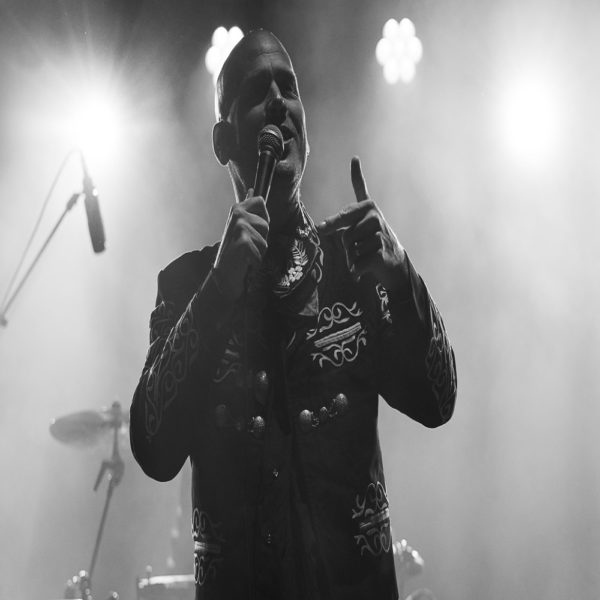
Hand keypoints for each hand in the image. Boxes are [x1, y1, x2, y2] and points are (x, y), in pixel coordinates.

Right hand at [213, 188, 268, 299]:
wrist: (223, 273)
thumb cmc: (235, 250)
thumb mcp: (241, 226)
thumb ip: (248, 208)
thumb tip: (252, 190)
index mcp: (237, 208)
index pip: (260, 200)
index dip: (263, 216)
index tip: (255, 228)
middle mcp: (237, 214)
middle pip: (266, 225)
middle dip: (261, 239)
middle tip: (247, 245)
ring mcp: (239, 227)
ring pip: (265, 241)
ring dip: (258, 252)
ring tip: (245, 253)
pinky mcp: (243, 241)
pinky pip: (260, 252)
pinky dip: (255, 261)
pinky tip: (244, 262)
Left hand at [318, 156, 407, 292]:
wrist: (393, 263)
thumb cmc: (370, 243)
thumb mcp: (357, 229)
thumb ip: (340, 222)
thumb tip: (319, 228)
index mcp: (368, 208)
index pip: (358, 193)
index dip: (356, 176)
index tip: (354, 158)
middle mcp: (375, 216)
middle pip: (346, 234)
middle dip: (347, 245)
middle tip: (357, 247)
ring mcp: (380, 233)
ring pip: (351, 248)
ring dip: (352, 258)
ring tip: (364, 255)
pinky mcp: (382, 251)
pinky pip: (357, 262)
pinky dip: (356, 270)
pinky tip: (364, 268)